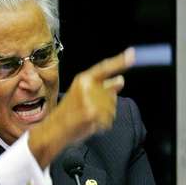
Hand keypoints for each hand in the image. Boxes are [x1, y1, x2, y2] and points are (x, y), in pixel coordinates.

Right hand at [29, 48, 134, 167]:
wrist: (53, 131)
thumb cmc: (67, 113)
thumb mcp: (82, 94)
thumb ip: (101, 86)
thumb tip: (121, 80)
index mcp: (83, 79)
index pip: (105, 68)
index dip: (120, 61)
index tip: (132, 54)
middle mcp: (87, 86)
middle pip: (113, 93)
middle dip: (106, 102)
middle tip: (89, 110)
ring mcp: (91, 100)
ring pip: (113, 107)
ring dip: (105, 115)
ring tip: (88, 117)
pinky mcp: (93, 113)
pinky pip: (109, 120)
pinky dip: (103, 125)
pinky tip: (90, 124)